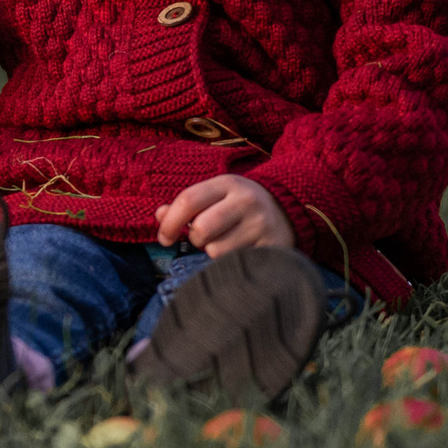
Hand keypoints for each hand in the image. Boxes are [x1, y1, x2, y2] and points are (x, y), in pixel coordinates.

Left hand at [156, 175, 295, 256]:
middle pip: (201, 229)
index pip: (188, 200)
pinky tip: (237, 254)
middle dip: (194, 239)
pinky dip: (230, 263)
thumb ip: (187, 204)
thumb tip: (159, 215)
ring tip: (224, 244)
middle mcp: (246, 201)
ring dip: (213, 253)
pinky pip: (236, 264)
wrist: (288, 211)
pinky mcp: (272, 247)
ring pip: (216, 251)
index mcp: (227, 183)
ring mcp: (261, 225)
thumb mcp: (216, 196)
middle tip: (201, 240)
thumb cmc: (240, 206)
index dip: (169, 223)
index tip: (164, 239)